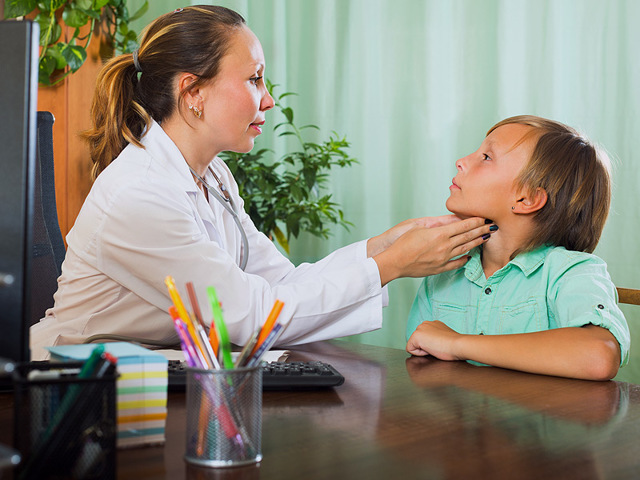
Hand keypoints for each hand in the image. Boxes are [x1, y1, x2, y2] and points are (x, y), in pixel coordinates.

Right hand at [372, 216, 491, 284]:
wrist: (395, 262)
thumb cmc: (403, 243)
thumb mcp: (419, 227)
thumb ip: (437, 225)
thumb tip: (450, 222)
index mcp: (439, 234)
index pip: (463, 226)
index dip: (475, 221)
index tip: (484, 218)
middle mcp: (444, 246)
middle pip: (467, 237)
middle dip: (481, 230)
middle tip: (492, 226)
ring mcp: (443, 258)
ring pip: (465, 249)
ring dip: (476, 243)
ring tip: (486, 238)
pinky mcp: (439, 268)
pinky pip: (456, 263)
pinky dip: (464, 259)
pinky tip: (469, 256)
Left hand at [406, 320, 463, 360]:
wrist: (458, 345)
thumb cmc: (455, 345)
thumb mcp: (444, 338)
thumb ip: (436, 338)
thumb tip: (432, 345)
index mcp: (433, 324)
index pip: (424, 338)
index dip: (431, 346)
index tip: (441, 345)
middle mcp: (425, 323)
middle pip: (417, 341)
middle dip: (425, 347)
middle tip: (438, 347)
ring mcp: (420, 329)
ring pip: (413, 345)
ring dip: (423, 349)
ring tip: (435, 347)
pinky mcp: (416, 336)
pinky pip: (410, 349)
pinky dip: (419, 353)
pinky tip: (430, 349)